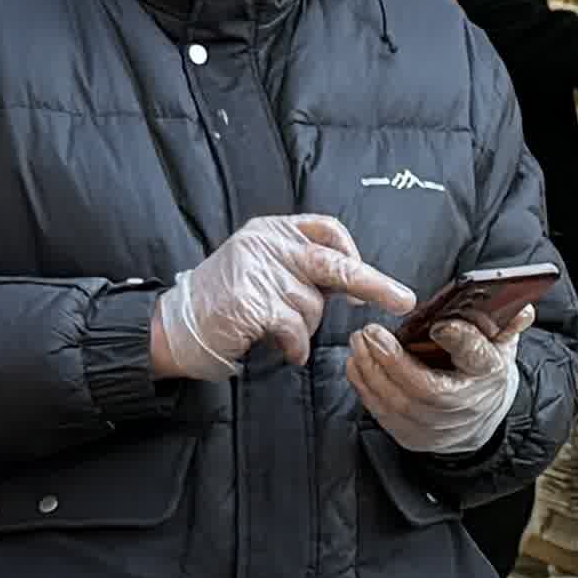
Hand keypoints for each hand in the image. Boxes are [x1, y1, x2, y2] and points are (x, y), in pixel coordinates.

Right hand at [151, 211, 410, 382]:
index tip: (365, 276)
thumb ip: (300, 269)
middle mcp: (264, 245)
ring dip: (306, 328)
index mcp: (270, 231)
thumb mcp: (260, 269)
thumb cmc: (223, 303)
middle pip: (332, 262)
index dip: (351, 251)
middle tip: (402, 299)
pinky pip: (295, 328)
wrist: (174, 328)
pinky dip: (296, 344)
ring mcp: (256, 272)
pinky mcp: (251, 302)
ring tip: (281, 333)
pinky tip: (285, 349)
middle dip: (373, 282)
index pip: (325, 228)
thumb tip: (356, 287)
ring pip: (313, 305)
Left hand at [346, 314, 517, 458]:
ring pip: (398, 403)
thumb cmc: (482, 373)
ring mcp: (437, 427)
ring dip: (372, 371)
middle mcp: (464, 406)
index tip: (439, 325)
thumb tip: (521, 307)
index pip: (478, 358)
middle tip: (371, 331)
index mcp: (488, 375)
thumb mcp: (500, 345)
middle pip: (425, 388)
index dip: (460, 341)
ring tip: (359, 342)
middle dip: (392, 359)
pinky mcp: (413, 437)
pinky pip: (383, 414)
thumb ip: (506, 323)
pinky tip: (356, 364)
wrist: (478, 421)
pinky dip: (365, 388)